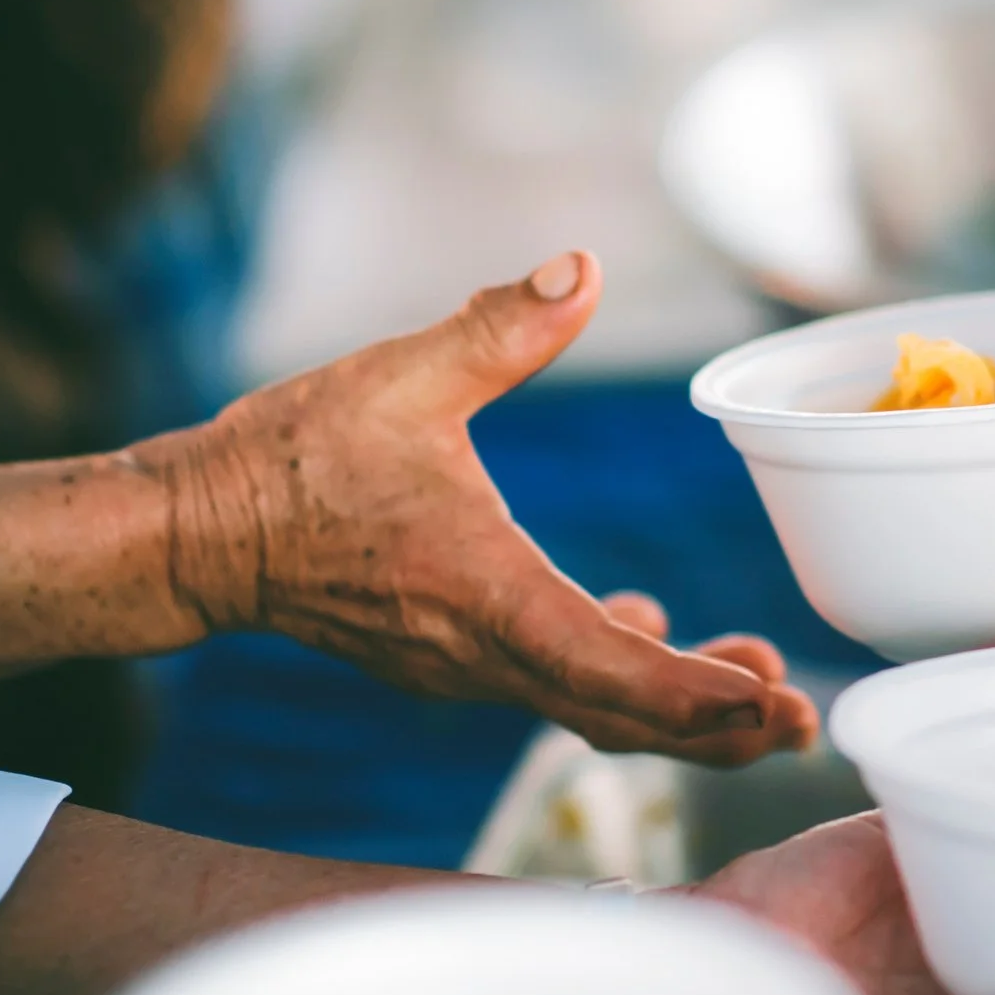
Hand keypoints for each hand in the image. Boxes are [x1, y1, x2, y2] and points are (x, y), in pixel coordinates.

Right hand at [137, 250, 817, 765]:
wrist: (194, 530)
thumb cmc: (292, 456)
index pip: (610, 671)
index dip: (697, 694)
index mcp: (483, 593)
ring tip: (756, 690)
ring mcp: (460, 668)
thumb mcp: (400, 376)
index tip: (772, 699)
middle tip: (801, 720)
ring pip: (586, 710)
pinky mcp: (445, 660)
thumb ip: (502, 328)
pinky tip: (645, 630)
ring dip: (673, 711)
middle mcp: (479, 653)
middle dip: (718, 728)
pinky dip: (613, 680)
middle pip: (618, 718)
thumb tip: (584, 266)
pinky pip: (548, 687)